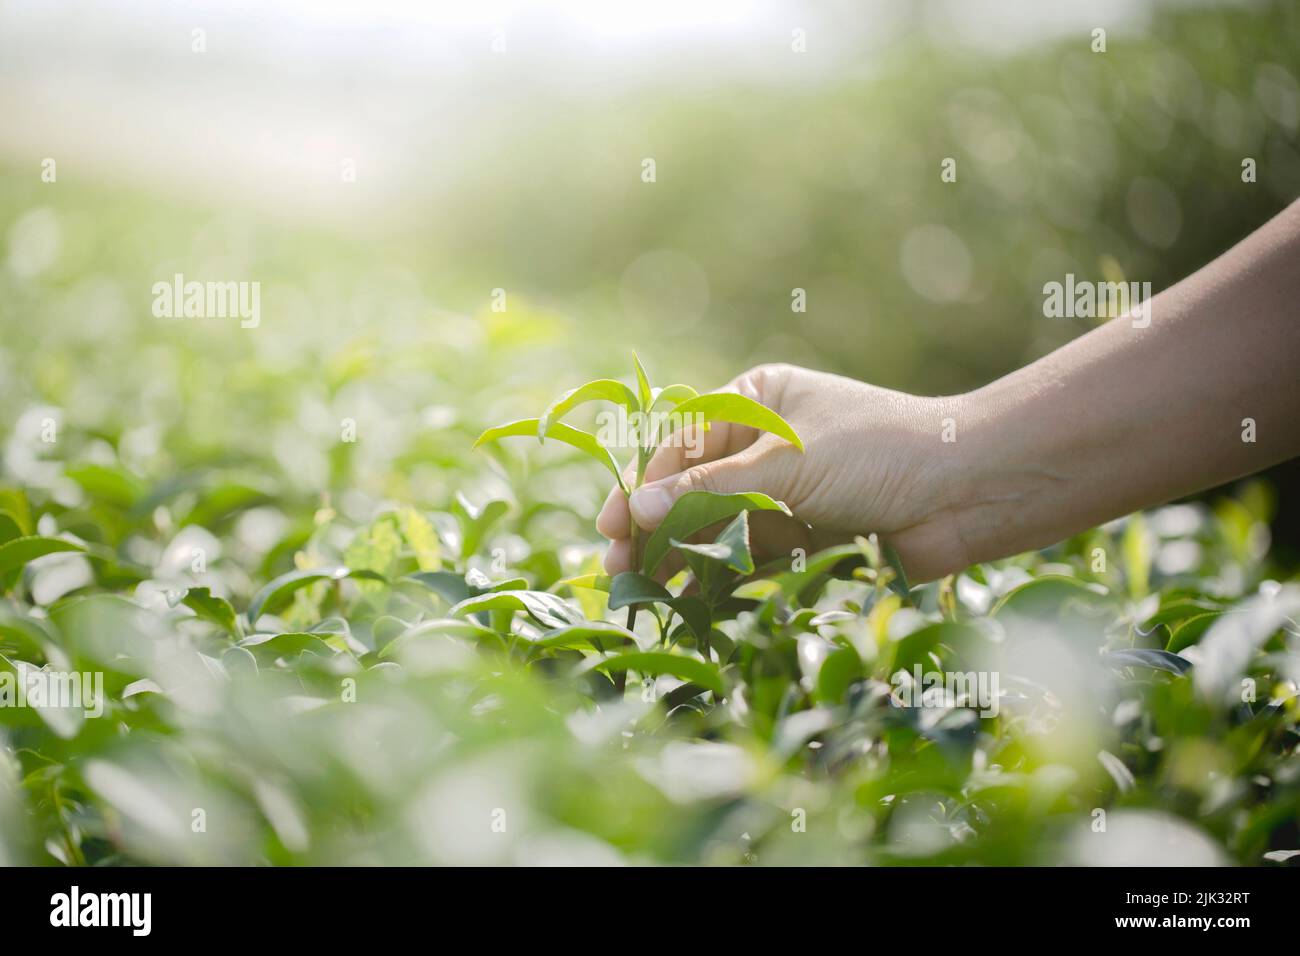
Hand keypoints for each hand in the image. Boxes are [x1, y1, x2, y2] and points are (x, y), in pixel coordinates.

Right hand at [596, 363, 971, 581]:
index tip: (612, 524)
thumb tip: (632, 513)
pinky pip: (748, 556)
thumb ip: (709, 491)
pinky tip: (685, 599)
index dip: (642, 486)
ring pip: (715, 525)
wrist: (968, 492)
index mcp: (756, 401)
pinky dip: (717, 576)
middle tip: (615, 565)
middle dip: (653, 526)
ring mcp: (784, 491)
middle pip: (692, 487)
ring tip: (640, 589)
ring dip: (679, 555)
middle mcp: (764, 443)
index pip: (682, 444)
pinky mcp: (804, 535)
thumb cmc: (877, 452)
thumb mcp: (786, 462)